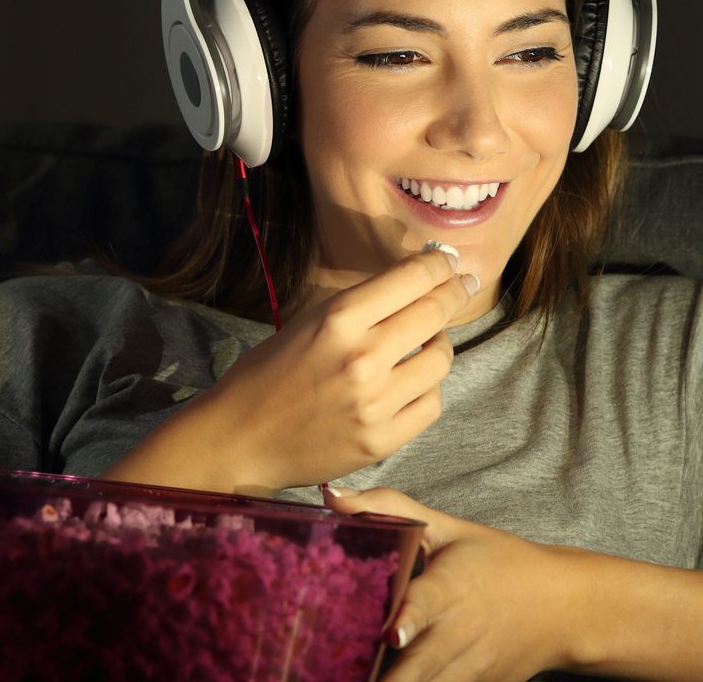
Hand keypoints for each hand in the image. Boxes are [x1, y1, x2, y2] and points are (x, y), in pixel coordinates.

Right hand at [183, 247, 475, 491]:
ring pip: (441, 360)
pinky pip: (431, 404)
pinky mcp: (382, 440)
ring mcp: (375, 402)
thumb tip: (412, 284)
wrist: (241, 438)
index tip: (448, 262)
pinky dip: (427, 388)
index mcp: (338, 319)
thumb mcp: (307, 322)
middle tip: (462, 286)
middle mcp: (362, 357)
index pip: (411, 278)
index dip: (439, 265)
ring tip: (427, 342)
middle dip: (454, 293)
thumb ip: (360, 307)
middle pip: (435, 313)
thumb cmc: (268, 374)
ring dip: (439, 344)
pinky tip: (411, 383)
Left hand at [325, 486, 576, 681]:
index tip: (392, 634)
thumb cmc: (499, 561)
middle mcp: (462, 631)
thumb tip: (331, 495)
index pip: (430, 603)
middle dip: (388, 678)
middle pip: (422, 665)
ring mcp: (472, 666)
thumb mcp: (449, 528)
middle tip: (348, 674)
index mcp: (454, 585)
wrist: (563, 608)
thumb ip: (388, 508)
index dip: (410, 620)